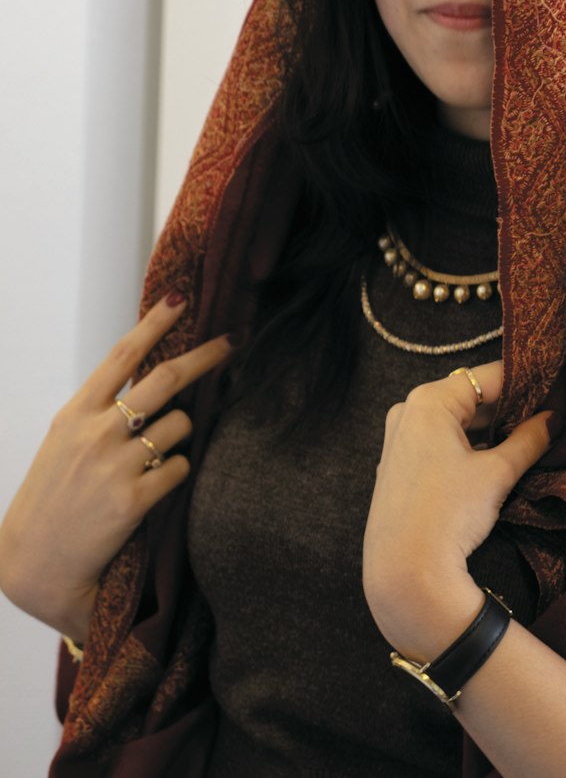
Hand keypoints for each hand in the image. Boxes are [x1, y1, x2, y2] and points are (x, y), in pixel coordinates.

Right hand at [0, 292, 229, 642]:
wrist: (34, 564)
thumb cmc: (53, 498)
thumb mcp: (64, 441)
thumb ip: (100, 409)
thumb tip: (149, 376)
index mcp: (76, 413)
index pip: (122, 355)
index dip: (154, 323)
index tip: (180, 298)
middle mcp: (96, 432)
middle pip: (166, 378)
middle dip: (206, 355)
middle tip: (233, 340)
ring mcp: (115, 465)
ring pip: (180, 424)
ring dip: (182, 432)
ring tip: (157, 455)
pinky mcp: (133, 500)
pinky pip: (180, 467)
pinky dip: (178, 472)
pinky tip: (157, 487)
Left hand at [362, 362, 551, 661]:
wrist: (406, 574)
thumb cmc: (450, 515)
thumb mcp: (497, 473)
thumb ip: (529, 439)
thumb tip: (553, 418)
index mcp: (429, 401)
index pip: (486, 377)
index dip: (523, 381)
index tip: (554, 386)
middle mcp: (407, 411)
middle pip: (468, 396)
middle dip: (506, 407)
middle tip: (545, 415)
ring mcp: (397, 439)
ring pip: (453, 421)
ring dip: (487, 428)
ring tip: (525, 437)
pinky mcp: (396, 467)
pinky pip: (437, 441)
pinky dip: (465, 445)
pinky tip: (492, 459)